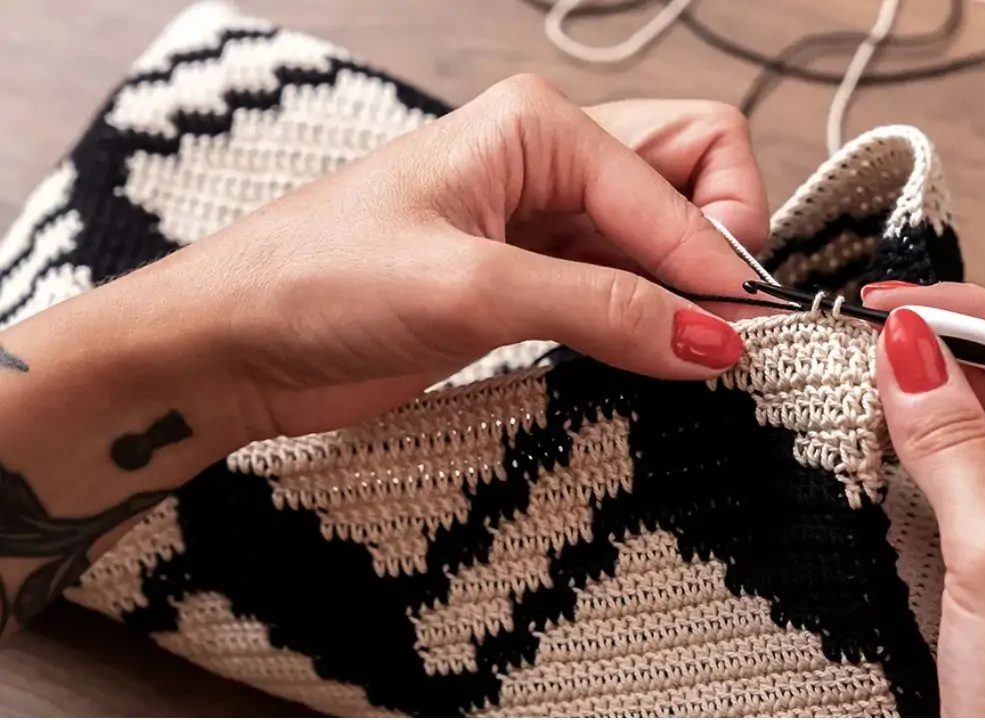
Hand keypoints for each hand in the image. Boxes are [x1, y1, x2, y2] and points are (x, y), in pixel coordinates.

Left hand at [94, 76, 768, 445]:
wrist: (233, 345)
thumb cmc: (315, 282)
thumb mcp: (469, 290)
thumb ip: (602, 309)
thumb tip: (711, 340)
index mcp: (537, 126)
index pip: (679, 181)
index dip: (718, 261)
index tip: (743, 338)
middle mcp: (550, 161)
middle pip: (691, 177)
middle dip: (719, 246)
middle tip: (723, 329)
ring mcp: (541, 222)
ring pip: (662, 237)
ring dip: (688, 289)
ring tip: (694, 355)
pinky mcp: (529, 280)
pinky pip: (622, 286)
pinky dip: (650, 320)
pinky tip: (651, 358)